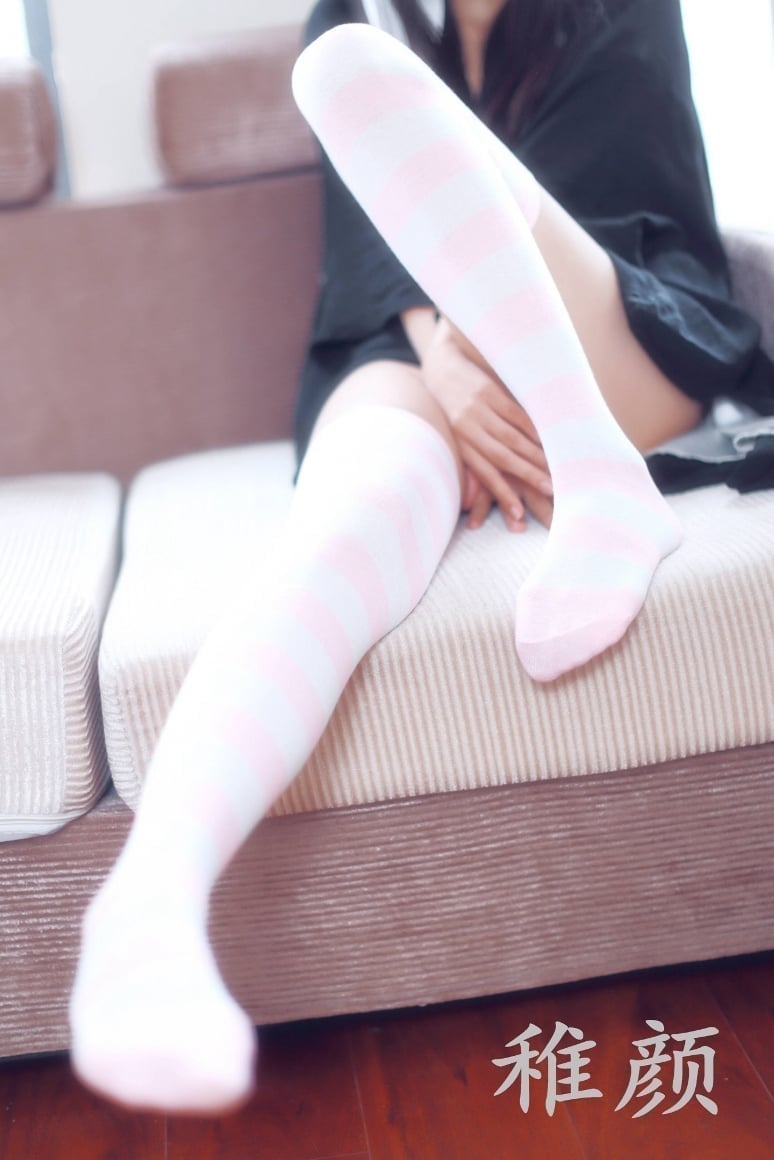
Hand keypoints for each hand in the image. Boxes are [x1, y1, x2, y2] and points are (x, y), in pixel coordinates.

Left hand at [421, 317, 552, 529]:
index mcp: (461, 444)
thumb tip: (472, 503)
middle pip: (502, 458)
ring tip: (555, 467)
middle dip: (527, 476)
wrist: (444, 369)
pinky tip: (548, 439)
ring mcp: (479, 409)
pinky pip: (516, 414)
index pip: (485, 474)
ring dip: (535, 453)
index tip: (519, 514)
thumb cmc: (454, 411)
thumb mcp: (457, 437)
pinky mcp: (489, 392)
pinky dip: (532, 427)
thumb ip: (471, 463)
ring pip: (512, 437)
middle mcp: (468, 429)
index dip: (503, 494)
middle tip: (550, 490)